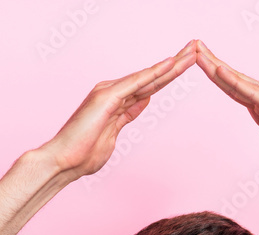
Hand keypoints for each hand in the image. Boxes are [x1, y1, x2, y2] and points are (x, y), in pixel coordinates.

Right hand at [39, 41, 197, 181]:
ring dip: (172, 64)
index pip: (150, 87)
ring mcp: (110, 93)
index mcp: (117, 102)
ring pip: (148, 76)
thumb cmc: (83, 155)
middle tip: (196, 50)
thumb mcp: (113, 133)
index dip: (169, 77)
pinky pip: (137, 82)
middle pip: (152, 77)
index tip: (187, 66)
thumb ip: (127, 116)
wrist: (62, 161)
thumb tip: (142, 102)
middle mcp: (113, 92)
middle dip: (176, 65)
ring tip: (192, 52)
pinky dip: (154, 73)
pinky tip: (170, 64)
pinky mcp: (107, 97)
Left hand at [194, 40, 258, 191]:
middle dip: (214, 64)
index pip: (238, 91)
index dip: (220, 78)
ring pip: (241, 82)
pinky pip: (252, 93)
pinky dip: (235, 81)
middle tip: (195, 47)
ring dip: (218, 67)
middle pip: (236, 80)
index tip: (203, 66)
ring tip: (199, 52)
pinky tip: (219, 70)